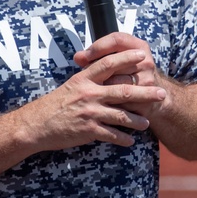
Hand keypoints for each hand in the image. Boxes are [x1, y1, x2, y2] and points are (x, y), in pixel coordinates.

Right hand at [15, 45, 165, 149]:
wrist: (35, 125)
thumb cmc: (53, 105)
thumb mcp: (70, 86)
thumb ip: (88, 80)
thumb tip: (105, 72)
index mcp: (84, 80)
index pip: (108, 64)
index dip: (126, 59)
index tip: (142, 56)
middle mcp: (89, 93)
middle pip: (123, 90)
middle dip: (145, 92)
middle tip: (161, 93)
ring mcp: (90, 112)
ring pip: (121, 115)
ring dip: (137, 120)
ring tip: (146, 123)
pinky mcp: (88, 130)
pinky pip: (111, 135)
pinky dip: (123, 139)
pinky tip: (130, 141)